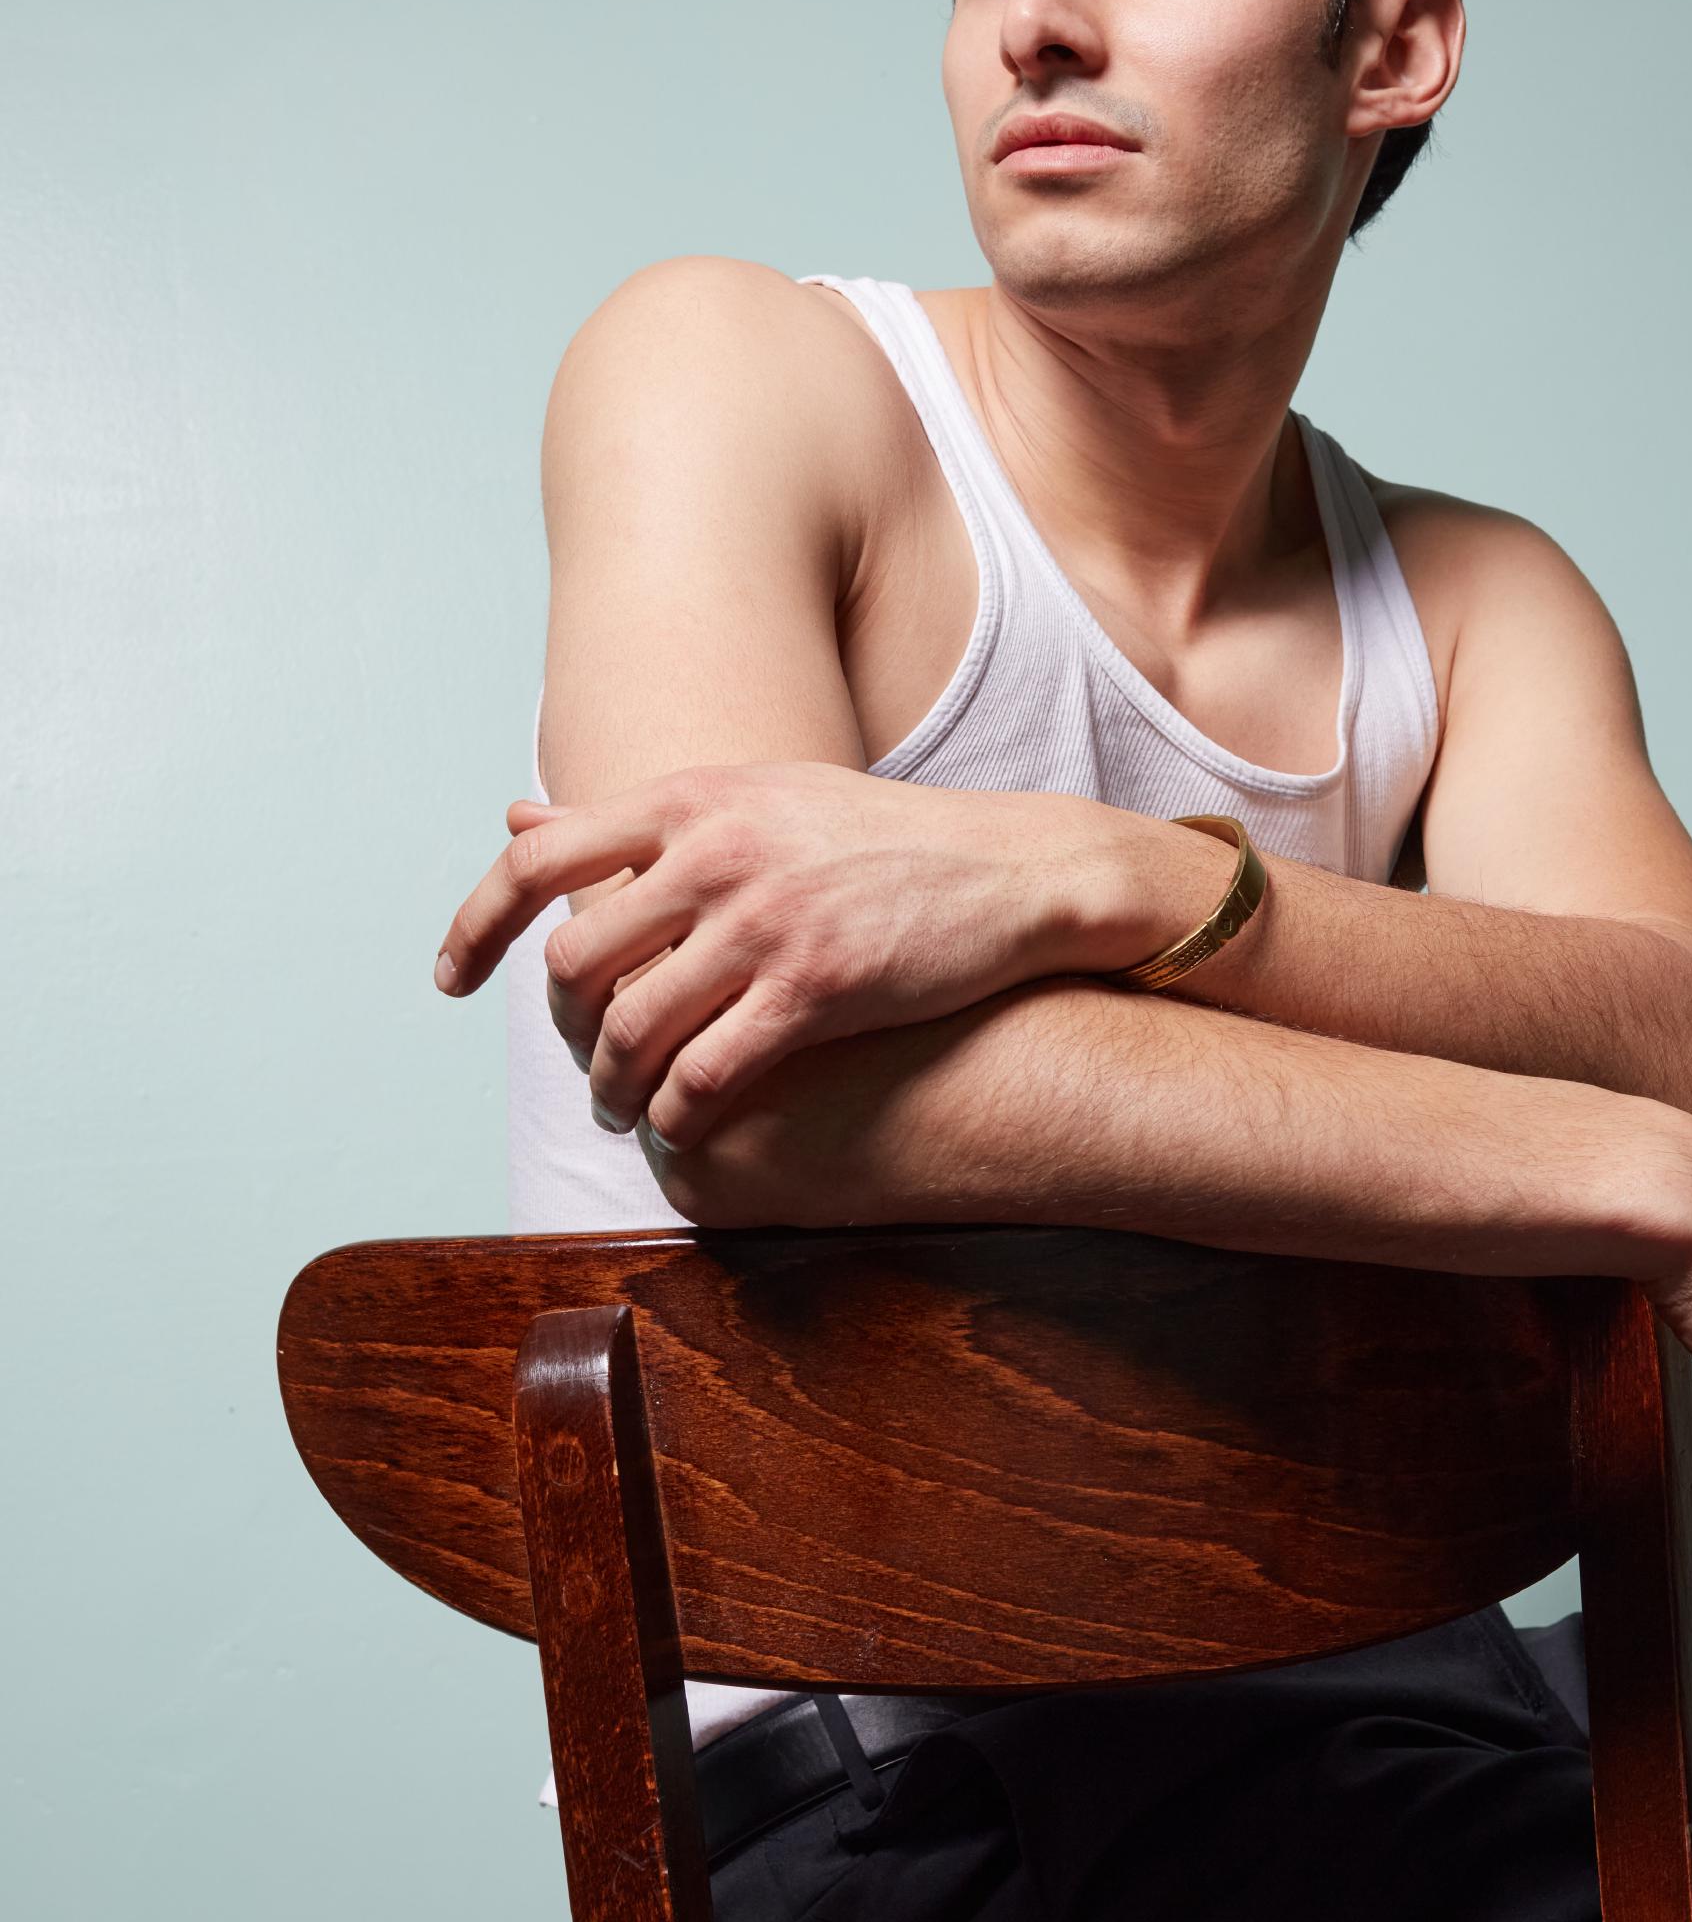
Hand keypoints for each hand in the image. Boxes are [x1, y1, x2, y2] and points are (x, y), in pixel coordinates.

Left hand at [434, 761, 1194, 1148]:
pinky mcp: (815, 989)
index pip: (537, 859)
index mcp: (692, 799)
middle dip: (563, 1026)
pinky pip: (707, 1071)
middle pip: (576, 960)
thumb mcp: (755, 797)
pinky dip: (678, 1111)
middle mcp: (715, 853)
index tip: (450, 978)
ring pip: (631, 1024)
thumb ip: (637, 818)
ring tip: (620, 1106)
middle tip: (580, 1060)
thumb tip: (518, 816)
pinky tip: (682, 1125)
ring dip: (611, 1082)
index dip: (474, 924)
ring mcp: (764, 922)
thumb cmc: (881, 839)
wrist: (1011, 870)